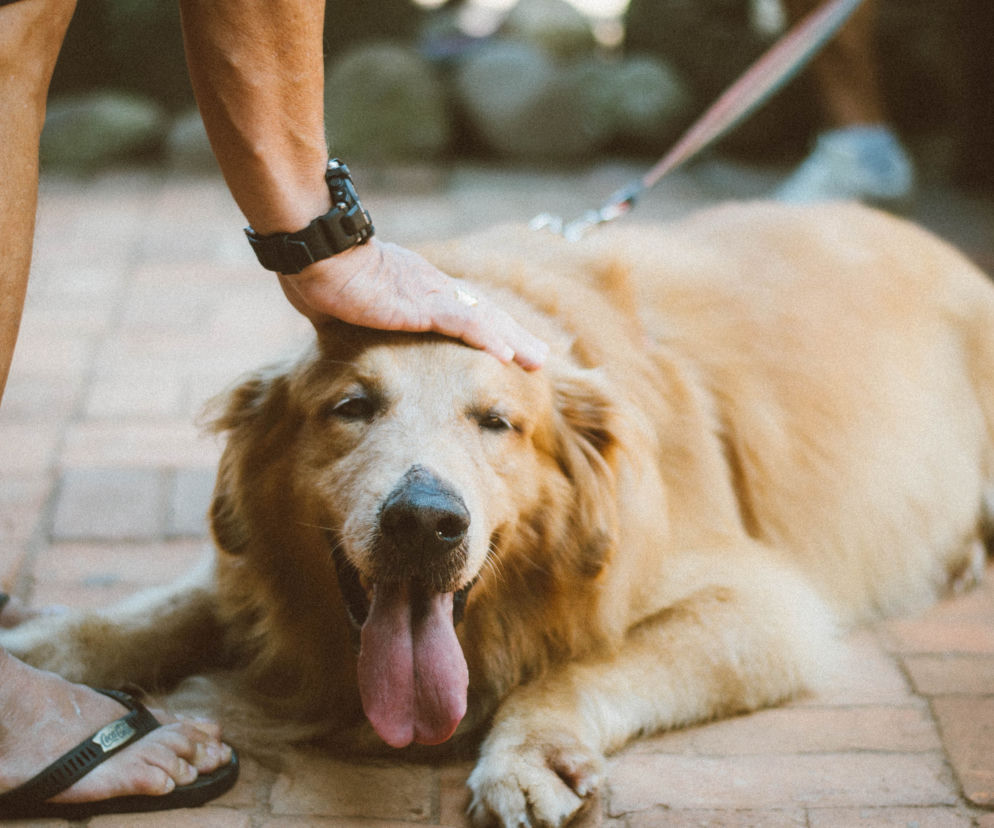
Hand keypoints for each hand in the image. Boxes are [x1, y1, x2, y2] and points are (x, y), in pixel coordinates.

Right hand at [278, 238, 548, 369]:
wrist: (315, 251)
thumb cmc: (318, 274)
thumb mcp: (341, 306)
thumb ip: (352, 318)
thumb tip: (336, 329)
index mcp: (416, 289)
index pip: (463, 311)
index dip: (489, 329)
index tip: (509, 346)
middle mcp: (431, 289)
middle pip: (484, 314)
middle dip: (514, 336)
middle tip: (540, 358)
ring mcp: (429, 295)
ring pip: (483, 319)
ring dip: (513, 341)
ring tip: (538, 362)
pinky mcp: (421, 305)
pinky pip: (462, 324)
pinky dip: (486, 339)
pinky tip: (507, 356)